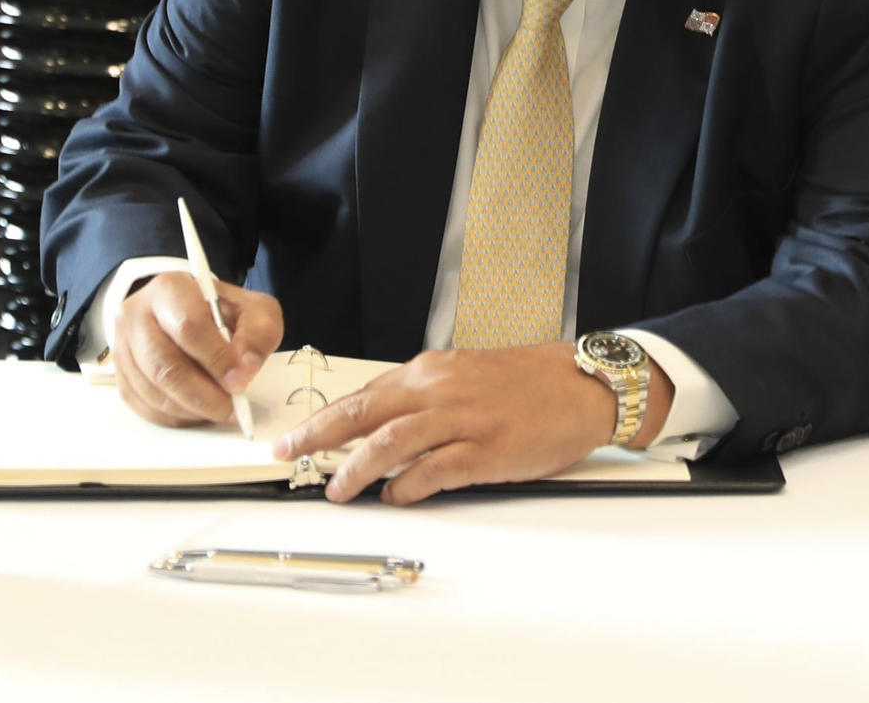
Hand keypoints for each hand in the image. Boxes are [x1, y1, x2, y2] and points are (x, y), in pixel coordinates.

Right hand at [112, 270, 283, 426]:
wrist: (182, 311)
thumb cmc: (218, 312)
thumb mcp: (251, 309)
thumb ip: (258, 332)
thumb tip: (245, 368)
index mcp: (169, 289)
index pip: (189, 327)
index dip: (216, 359)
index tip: (240, 382)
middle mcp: (136, 314)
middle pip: (165, 365)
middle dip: (203, 395)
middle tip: (232, 409)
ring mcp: (123, 346)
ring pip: (153, 391)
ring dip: (191, 410)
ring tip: (219, 410)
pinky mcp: (120, 376)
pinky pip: (144, 407)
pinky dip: (175, 417)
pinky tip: (197, 412)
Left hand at [272, 342, 671, 503]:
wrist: (580, 384)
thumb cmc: (526, 382)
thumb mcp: (464, 376)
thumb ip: (423, 398)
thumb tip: (383, 425)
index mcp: (429, 371)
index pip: (363, 394)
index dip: (324, 418)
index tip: (296, 435)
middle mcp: (437, 391)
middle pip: (363, 413)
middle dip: (318, 436)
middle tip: (288, 455)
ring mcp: (461, 420)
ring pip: (390, 442)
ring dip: (356, 468)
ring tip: (336, 488)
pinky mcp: (485, 450)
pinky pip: (434, 470)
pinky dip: (407, 486)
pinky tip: (393, 498)